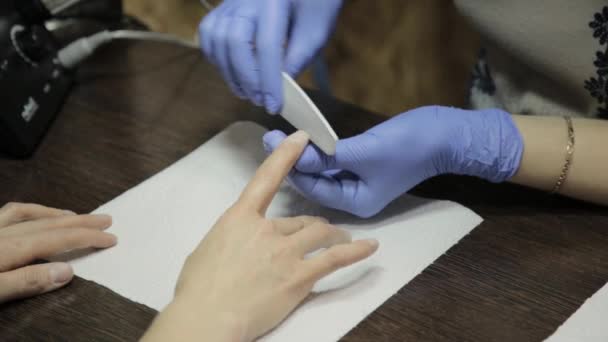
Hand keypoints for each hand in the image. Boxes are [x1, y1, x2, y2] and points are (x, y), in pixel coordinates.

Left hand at [0, 203, 115, 302]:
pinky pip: (11, 213)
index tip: (111, 239)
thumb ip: (27, 281)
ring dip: (58, 215)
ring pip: (32, 216)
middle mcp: (6, 234)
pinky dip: (31, 211)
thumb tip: (67, 272)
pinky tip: (37, 214)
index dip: (88, 238)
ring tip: (77, 216)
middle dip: (81, 223)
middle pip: (51, 225)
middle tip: (106, 220)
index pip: (60, 240)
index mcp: (13, 249)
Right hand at [143, 131, 377, 341]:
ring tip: (345, 237)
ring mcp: (285, 252)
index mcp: (239, 219)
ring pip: (320, 234)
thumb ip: (230, 238)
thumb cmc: (197, 288)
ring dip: (334, 234)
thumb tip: (237, 241)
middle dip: (309, 228)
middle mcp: (266, 230)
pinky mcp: (300, 277)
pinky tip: (369, 247)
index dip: (285, 156)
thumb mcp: (207, 250)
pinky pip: (334, 259)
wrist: (208, 317)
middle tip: (319, 232)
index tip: (301, 139)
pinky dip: (355, 251)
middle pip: (298, 221)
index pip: (266, 179)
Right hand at [199, 0, 341, 113]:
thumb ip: (298, 58)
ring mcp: (230, 3)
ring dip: (229, 72)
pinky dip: (217, 59)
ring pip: (216, 39)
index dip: (268, 80)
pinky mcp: (222, 9)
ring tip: (246, 93)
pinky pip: (209, 35)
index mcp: (274, 1)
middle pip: (234, 40)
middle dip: (246, 77)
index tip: (273, 106)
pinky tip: (233, 73)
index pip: (266, 45)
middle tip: (259, 100)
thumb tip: (280, 89)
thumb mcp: (316, 31)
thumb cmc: (315, 6)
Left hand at [263, 106, 523, 217]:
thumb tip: (294, 153)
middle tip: (270, 136)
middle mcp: (354, 197)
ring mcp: (359, 182)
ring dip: (306, 154)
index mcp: (356, 202)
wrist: (444, 135)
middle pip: (315, 180)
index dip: (291, 166)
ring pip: (323, 170)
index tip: (270, 142)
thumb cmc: (408, 145)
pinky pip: (335, 162)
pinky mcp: (363, 166)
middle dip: (294, 160)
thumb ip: (329, 155)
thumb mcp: (365, 151)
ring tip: (281, 135)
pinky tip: (306, 138)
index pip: (313, 187)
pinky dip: (322, 151)